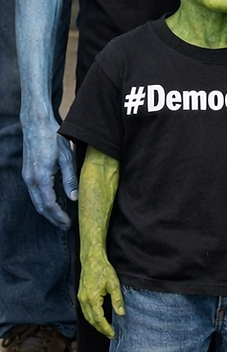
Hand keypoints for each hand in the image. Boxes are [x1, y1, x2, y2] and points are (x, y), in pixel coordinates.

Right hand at [22, 114, 75, 228]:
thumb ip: (70, 178)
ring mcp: (27, 178)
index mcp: (41, 178)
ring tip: (60, 218)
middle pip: (41, 207)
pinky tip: (53, 203)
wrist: (36, 125)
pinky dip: (43, 202)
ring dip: (47, 212)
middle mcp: (31, 181)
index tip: (68, 224)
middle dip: (53, 218)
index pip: (49, 205)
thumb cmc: (53, 138)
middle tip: (65, 226)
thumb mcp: (66, 157)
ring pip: (36, 202)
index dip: (59, 216)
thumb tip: (74, 198)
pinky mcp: (27, 174)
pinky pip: (34, 194)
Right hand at [79, 254, 124, 338]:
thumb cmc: (103, 269)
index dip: (106, 328)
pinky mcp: (81, 296)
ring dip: (96, 325)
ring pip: (87, 317)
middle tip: (110, 335)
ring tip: (105, 330)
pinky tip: (98, 319)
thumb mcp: (113, 283)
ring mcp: (81, 298)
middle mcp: (84, 301)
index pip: (99, 319)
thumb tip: (121, 313)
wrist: (92, 259)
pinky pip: (85, 312)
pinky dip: (91, 318)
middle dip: (101, 329)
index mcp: (92, 298)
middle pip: (92, 321)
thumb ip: (117, 299)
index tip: (112, 334)